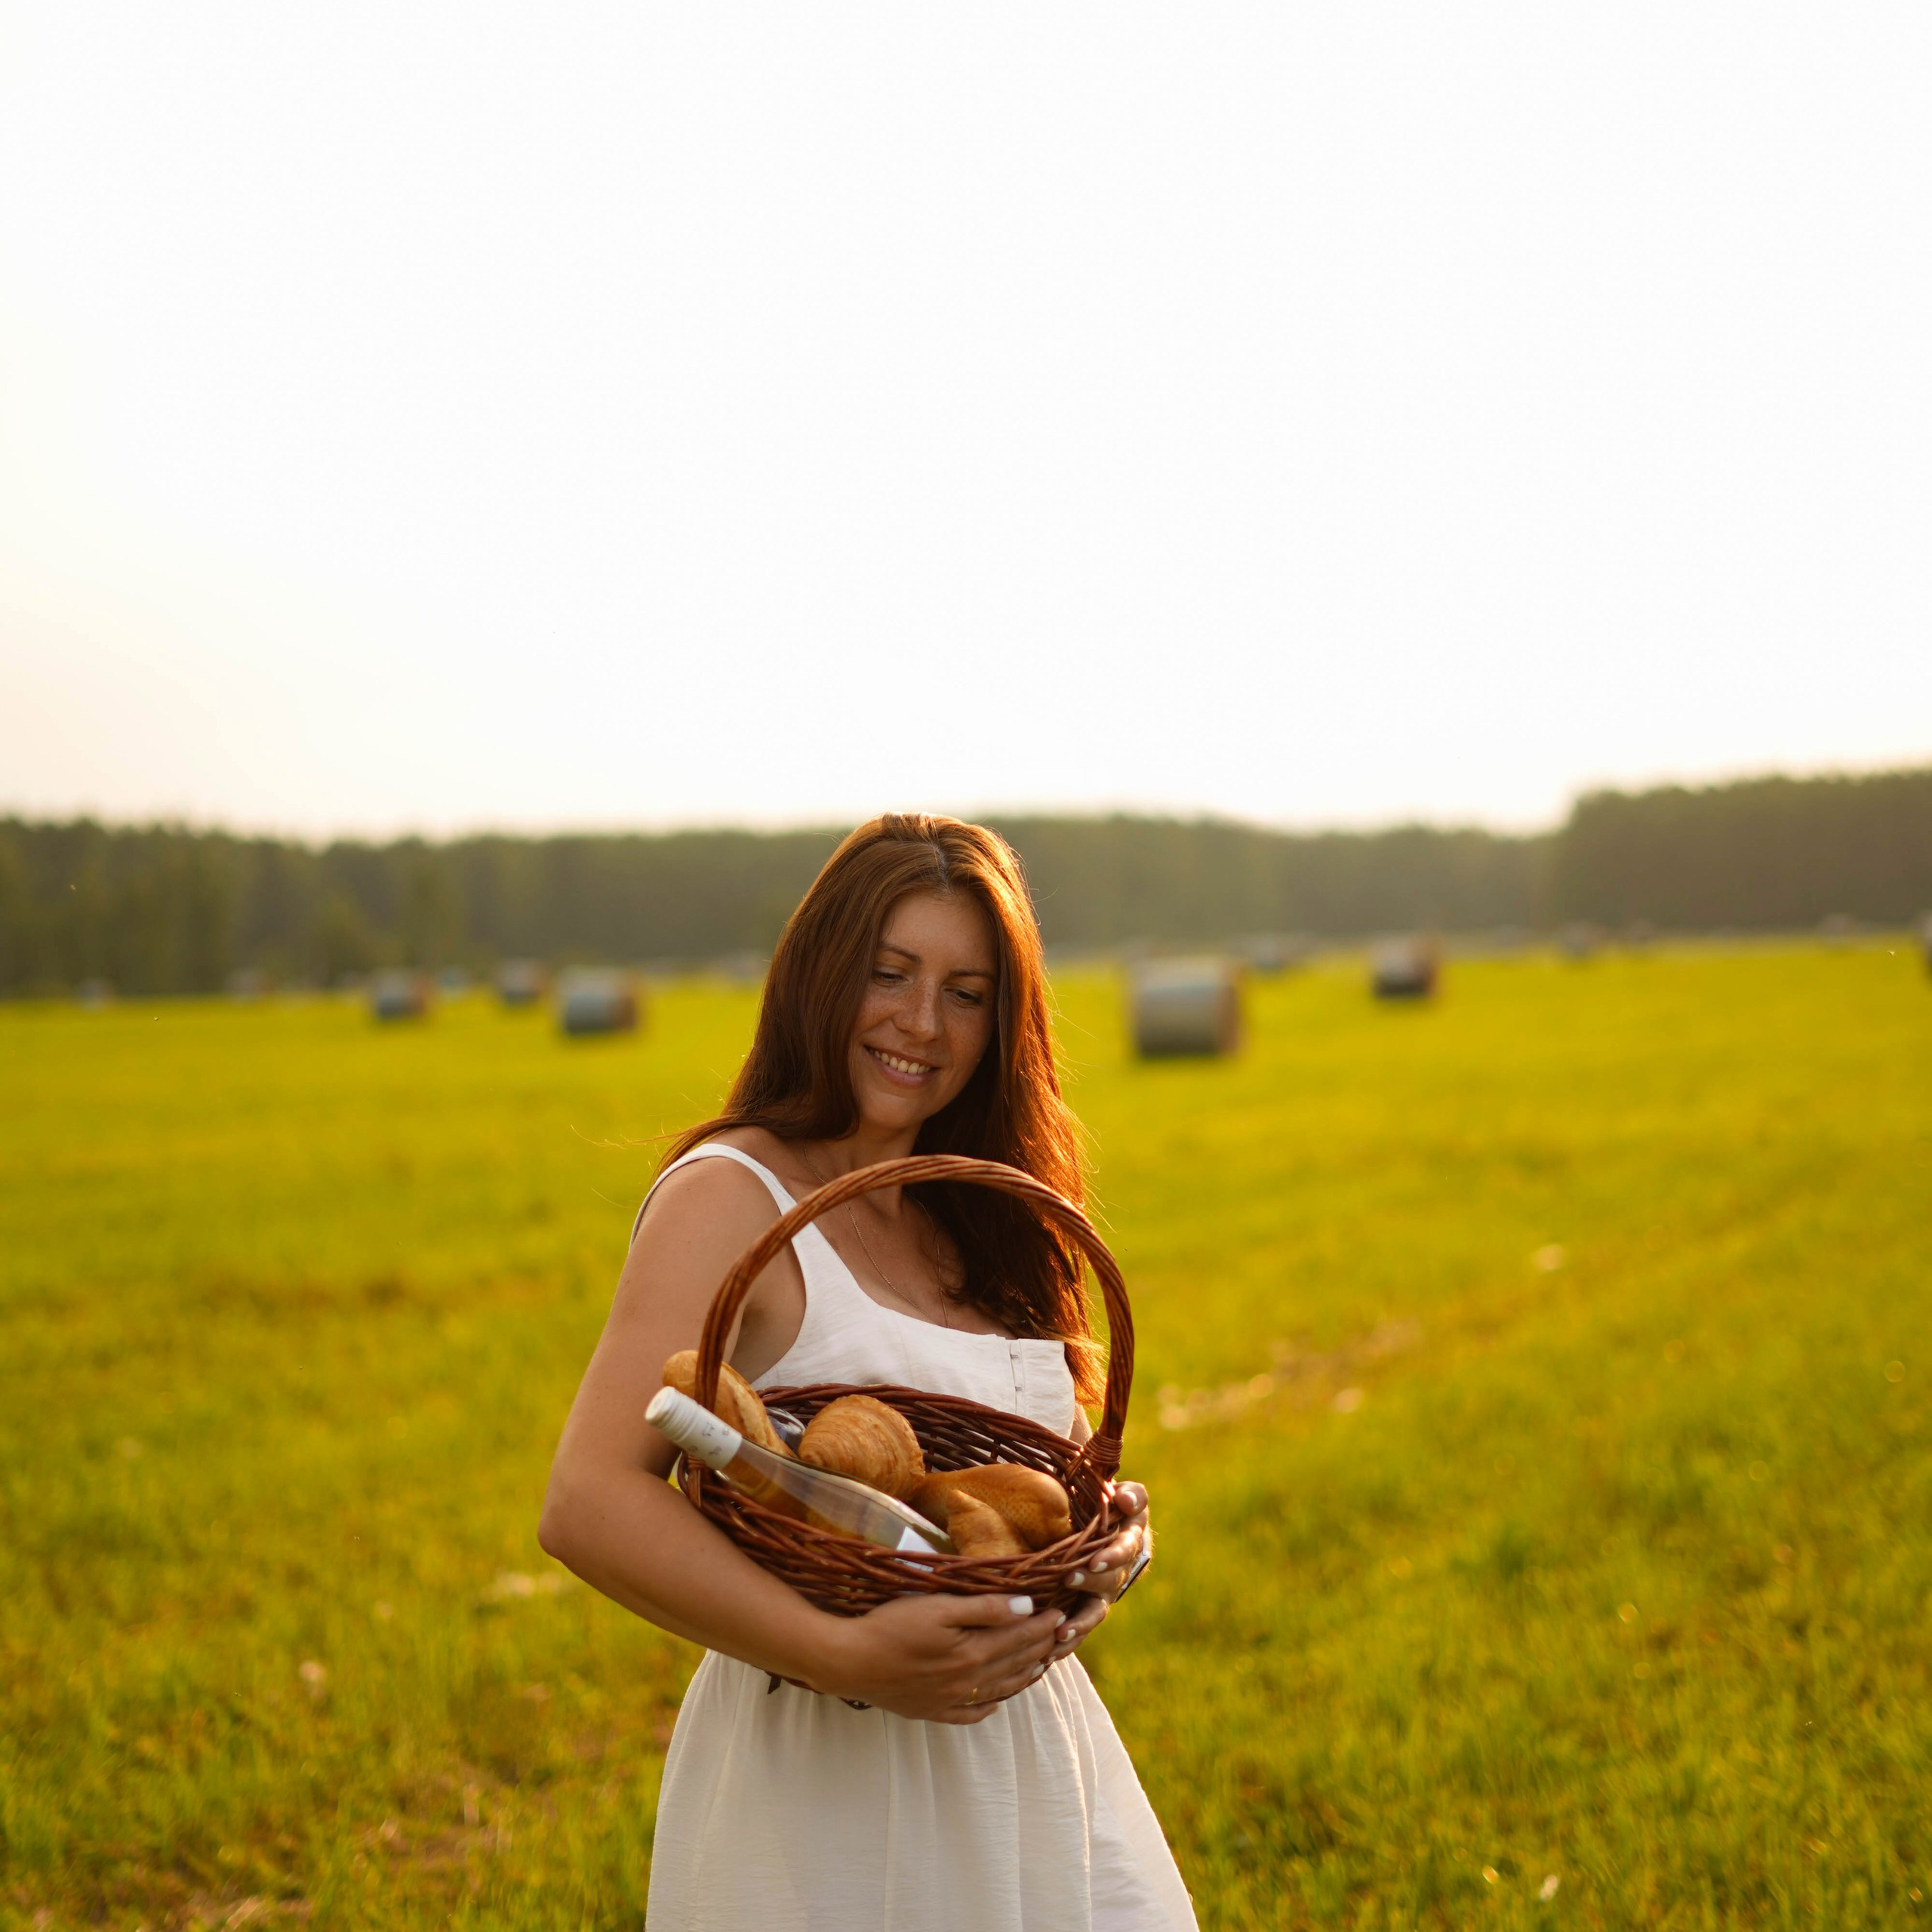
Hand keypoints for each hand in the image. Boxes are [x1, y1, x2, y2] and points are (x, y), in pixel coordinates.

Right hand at [811, 1591, 1067, 1723]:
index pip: (1018, 1638)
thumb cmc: (892, 1626)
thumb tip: (1026, 1607)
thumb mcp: (939, 1608)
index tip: (1061, 1614)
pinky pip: (968, 1713)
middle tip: (1059, 1638)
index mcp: (972, 1653)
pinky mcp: (929, 1710)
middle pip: (1012, 1664)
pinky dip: (987, 1707)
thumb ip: (984, 1609)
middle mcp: (966, 1681)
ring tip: (1039, 1666)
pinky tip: (995, 1703)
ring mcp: (948, 1699)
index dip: (1041, 1625)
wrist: (849, 1662)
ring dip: (1021, 1677)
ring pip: (997, 1690)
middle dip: (1039, 1649)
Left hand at [1050, 1480, 1149, 1660]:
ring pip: (1094, 1613)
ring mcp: (1102, 1594)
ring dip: (1079, 1623)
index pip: (1126, 1549)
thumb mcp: (1125, 1496)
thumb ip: (1131, 1495)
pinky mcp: (1085, 1609)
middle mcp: (1119, 1572)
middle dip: (1090, 1581)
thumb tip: (1124, 1499)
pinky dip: (1067, 1642)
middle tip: (1069, 1578)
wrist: (1106, 1531)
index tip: (1096, 1559)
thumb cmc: (1111, 1507)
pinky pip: (1079, 1629)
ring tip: (1060, 1633)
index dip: (1112, 1556)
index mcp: (1129, 1540)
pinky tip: (1048, 1653)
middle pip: (1109, 1581)